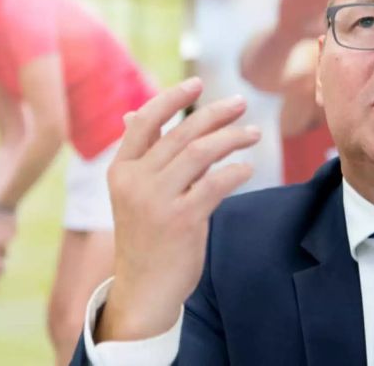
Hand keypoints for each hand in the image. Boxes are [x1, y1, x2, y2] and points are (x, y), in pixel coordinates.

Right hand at [96, 78, 259, 341]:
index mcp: (120, 170)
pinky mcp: (182, 220)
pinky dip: (236, 171)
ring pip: (201, 153)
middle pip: (181, 133)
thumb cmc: (143, 235)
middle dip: (215, 114)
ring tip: (253, 134)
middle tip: (241, 104)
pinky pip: (216, 183)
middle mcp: (135, 181)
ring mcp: (157, 201)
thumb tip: (132, 114)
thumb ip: (140, 156)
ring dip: (232, 138)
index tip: (197, 84)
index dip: (172, 99)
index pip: (145, 122)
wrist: (143, 289)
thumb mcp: (131, 193)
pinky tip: (247, 168)